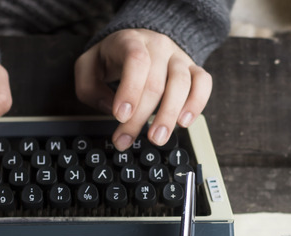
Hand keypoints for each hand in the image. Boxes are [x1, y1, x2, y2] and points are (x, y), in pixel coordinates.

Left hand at [74, 29, 211, 149]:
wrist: (138, 42)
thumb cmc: (111, 59)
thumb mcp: (88, 67)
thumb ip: (89, 87)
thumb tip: (111, 108)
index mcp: (130, 41)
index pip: (136, 60)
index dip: (130, 89)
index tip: (120, 115)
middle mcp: (158, 46)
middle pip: (155, 82)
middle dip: (140, 117)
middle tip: (126, 139)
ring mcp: (177, 57)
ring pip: (181, 84)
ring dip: (168, 115)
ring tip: (157, 138)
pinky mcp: (192, 68)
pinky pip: (203, 83)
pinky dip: (197, 103)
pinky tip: (184, 122)